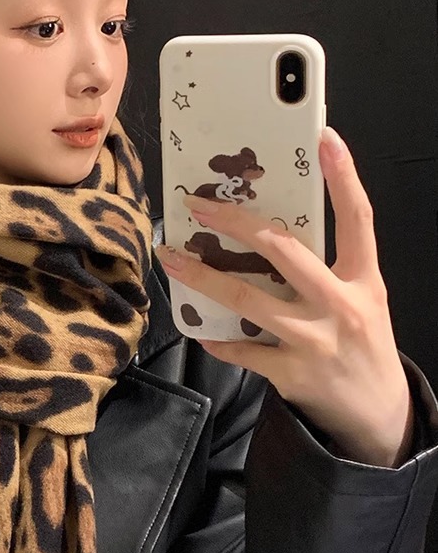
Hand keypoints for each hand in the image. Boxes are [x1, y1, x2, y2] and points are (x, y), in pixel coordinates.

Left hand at [156, 127, 413, 467]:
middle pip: (284, 251)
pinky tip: (196, 326)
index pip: (358, 218)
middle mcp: (341, 305)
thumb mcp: (363, 298)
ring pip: (247, 300)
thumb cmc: (363, 343)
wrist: (379, 413)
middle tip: (198, 203)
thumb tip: (270, 233)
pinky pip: (241, 350)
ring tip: (172, 258)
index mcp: (364, 279)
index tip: (324, 138)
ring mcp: (315, 340)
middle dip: (235, 222)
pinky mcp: (292, 373)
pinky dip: (215, 338)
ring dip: (202, 278)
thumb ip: (328, 267)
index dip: (344, 176)